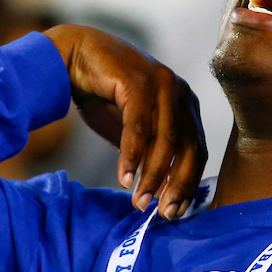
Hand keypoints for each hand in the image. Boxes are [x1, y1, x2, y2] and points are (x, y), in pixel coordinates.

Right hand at [43, 25, 206, 218]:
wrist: (75, 58)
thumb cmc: (104, 95)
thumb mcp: (131, 131)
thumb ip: (149, 153)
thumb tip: (161, 191)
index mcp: (185, 105)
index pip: (197, 150)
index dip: (188, 184)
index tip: (175, 211)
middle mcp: (180, 93)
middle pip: (189, 148)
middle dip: (176, 185)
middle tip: (162, 213)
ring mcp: (163, 85)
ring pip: (165, 141)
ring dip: (152, 176)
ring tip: (139, 201)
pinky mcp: (139, 81)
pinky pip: (139, 128)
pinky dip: (131, 157)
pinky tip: (124, 178)